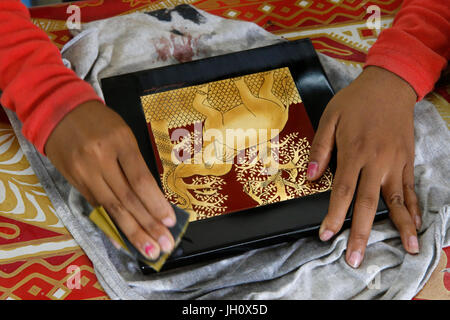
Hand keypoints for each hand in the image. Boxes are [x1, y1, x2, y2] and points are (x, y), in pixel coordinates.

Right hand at [45, 101, 175, 259]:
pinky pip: (96, 206)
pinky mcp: (73, 182)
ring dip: (131, 231)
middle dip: (148, 225)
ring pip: (111, 207)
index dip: (156, 204)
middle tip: (164, 246)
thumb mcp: (123, 134)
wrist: (58, 111)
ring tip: (149, 249)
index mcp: (120, 142)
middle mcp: (100, 159)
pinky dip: (111, 224)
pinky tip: (123, 238)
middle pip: (127, 199)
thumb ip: (135, 163)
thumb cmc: (100, 122)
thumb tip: (153, 198)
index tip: (171, 221)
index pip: (141, 180)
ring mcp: (84, 172)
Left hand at [307, 66, 420, 267]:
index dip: (334, 216)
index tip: (327, 236)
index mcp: (354, 152)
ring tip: (407, 249)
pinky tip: (417, 223)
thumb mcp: (329, 118)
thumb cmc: (355, 102)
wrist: (388, 86)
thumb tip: (310, 176)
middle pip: (368, 203)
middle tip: (356, 258)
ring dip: (401, 226)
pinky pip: (410, 187)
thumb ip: (320, 149)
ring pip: (397, 199)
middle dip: (361, 232)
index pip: (342, 192)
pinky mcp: (407, 160)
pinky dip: (414, 207)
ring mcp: (395, 162)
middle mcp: (377, 161)